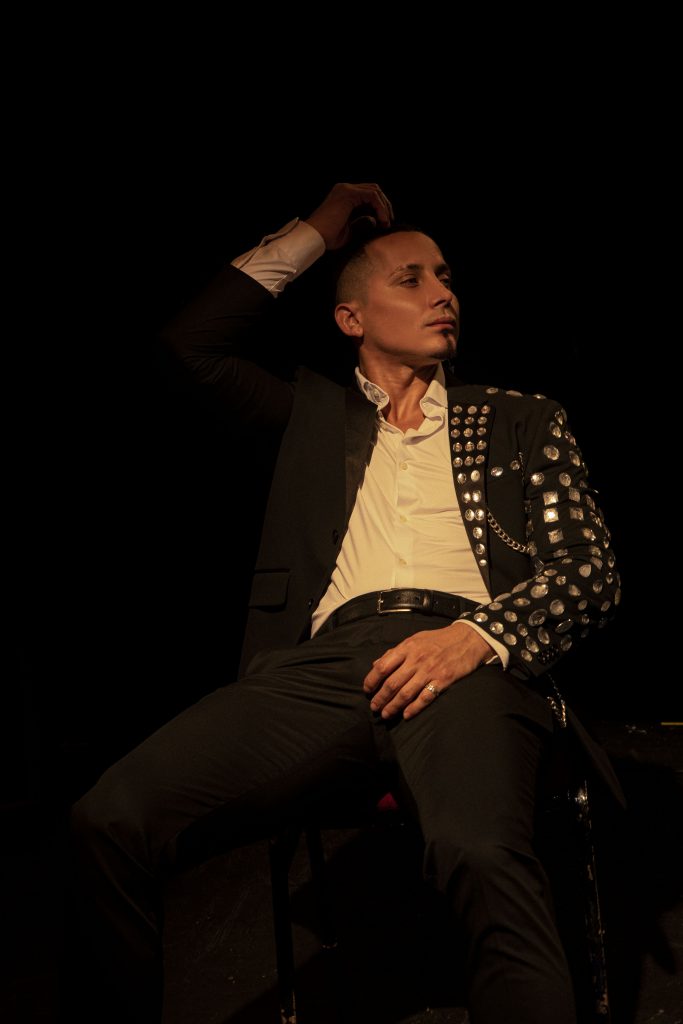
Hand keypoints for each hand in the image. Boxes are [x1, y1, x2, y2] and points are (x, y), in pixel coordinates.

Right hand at [304, 182, 393, 249]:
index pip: (369, 196)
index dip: (380, 208)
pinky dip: (380, 208)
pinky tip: (382, 220)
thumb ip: (363, 222)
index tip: (385, 224)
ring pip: (375, 191)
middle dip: (385, 205)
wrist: (315, 238)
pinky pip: (372, 196)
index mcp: (344, 197)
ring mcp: (346, 189)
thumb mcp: (351, 230)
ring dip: (384, 207)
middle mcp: (345, 189)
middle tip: (388, 223)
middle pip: (374, 190)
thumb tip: (376, 220)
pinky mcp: (348, 193)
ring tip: (386, 223)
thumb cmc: (329, 238)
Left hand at [362, 622, 494, 719]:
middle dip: (380, 698)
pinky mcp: (443, 681)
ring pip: (406, 693)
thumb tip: (376, 664)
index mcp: (407, 648)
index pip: (383, 666)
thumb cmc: (439, 639)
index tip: (367, 690)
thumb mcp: (415, 639)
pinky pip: (425, 698)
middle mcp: (416, 660)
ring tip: (386, 714)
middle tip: (374, 707)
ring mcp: (430, 671)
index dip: (372, 680)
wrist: (468, 639)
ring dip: (393, 706)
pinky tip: (406, 715)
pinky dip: (414, 708)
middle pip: (392, 683)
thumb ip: (395, 652)